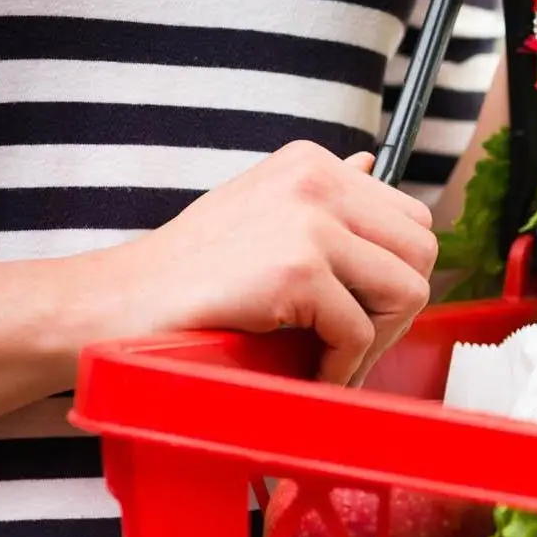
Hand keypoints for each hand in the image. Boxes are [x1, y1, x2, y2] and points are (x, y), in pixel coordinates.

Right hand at [90, 142, 438, 384]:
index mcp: (312, 163)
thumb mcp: (260, 212)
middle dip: (398, 309)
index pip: (409, 216)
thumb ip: (320, 196)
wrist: (115, 305)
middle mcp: (317, 179)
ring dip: (377, 341)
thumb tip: (373, 164)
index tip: (366, 312)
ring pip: (406, 290)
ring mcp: (309, 221)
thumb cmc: (186, 273)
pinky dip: (341, 367)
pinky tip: (308, 373)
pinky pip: (359, 332)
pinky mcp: (297, 269)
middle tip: (357, 347)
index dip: (396, 274)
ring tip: (334, 361)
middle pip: (421, 250)